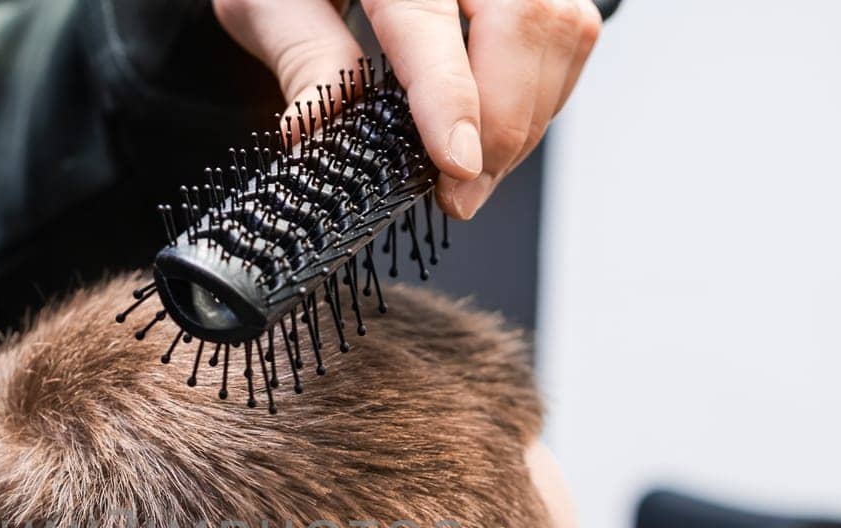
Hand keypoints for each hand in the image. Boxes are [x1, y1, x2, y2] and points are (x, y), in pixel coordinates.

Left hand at [212, 0, 601, 219]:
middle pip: (523, 20)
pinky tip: (497, 134)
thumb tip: (316, 133)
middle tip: (460, 195)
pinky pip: (569, 32)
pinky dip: (542, 95)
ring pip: (560, 28)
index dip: (450, 99)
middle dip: (502, 124)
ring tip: (475, 177)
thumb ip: (304, 57)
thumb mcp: (270, 1)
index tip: (456, 167)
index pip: (430, 21)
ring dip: (527, 119)